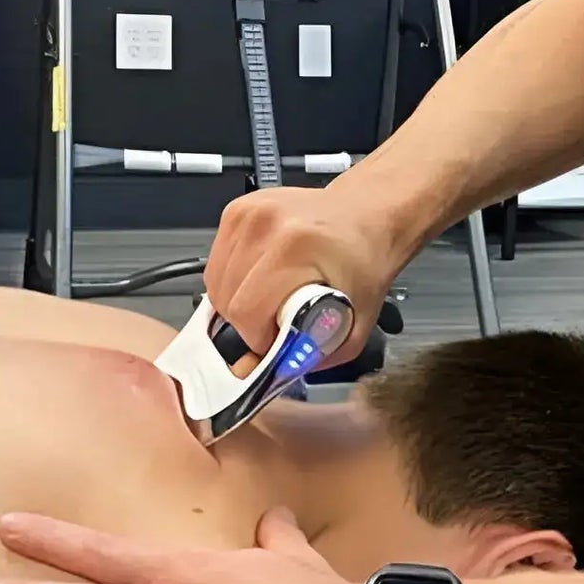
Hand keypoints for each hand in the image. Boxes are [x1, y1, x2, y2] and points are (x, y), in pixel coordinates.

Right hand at [204, 184, 401, 358]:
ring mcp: (248, 213)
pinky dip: (231, 279)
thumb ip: (320, 354)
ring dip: (235, 302)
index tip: (274, 342)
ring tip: (267, 301)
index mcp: (296, 246)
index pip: (246, 311)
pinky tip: (258, 280)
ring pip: (216, 281)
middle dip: (247, 324)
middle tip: (274, 324)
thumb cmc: (366, 259)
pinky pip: (217, 261)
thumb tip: (281, 373)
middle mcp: (266, 224)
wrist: (367, 214)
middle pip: (226, 298)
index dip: (257, 338)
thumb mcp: (357, 319)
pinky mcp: (237, 210)